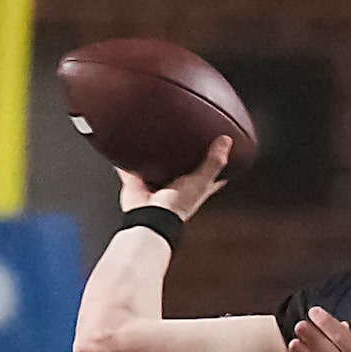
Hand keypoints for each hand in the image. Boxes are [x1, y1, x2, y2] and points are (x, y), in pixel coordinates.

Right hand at [118, 135, 232, 219]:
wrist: (150, 215)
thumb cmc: (177, 205)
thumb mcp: (201, 181)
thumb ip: (213, 162)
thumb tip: (226, 141)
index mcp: (194, 188)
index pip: (209, 174)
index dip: (215, 162)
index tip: (219, 148)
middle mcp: (176, 186)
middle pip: (180, 167)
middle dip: (180, 155)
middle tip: (181, 137)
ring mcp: (155, 185)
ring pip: (155, 166)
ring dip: (153, 156)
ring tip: (152, 136)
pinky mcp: (136, 183)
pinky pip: (128, 168)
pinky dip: (126, 160)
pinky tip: (123, 146)